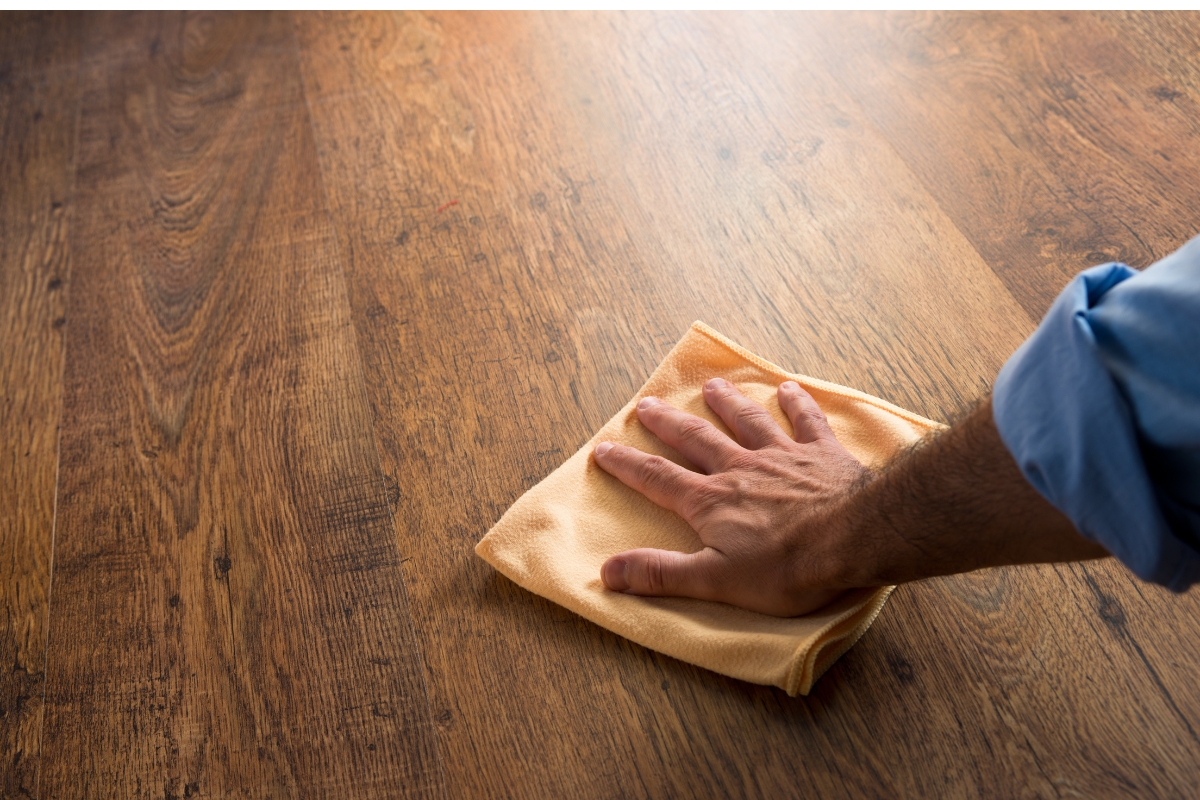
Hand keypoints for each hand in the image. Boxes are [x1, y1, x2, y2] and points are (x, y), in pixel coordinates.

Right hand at [592, 378, 869, 616]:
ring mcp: (782, 457)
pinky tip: (789, 389)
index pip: (657, 478)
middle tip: (646, 405)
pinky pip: (806, 422)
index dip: (627, 464)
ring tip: (712, 386)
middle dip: (667, 423)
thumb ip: (661, 574)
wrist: (856, 538)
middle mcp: (740, 469)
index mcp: (711, 502)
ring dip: (727, 403)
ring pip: (747, 421)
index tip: (604, 448)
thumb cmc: (787, 568)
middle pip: (696, 439)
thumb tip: (607, 571)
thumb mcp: (715, 581)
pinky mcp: (822, 455)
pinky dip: (797, 404)